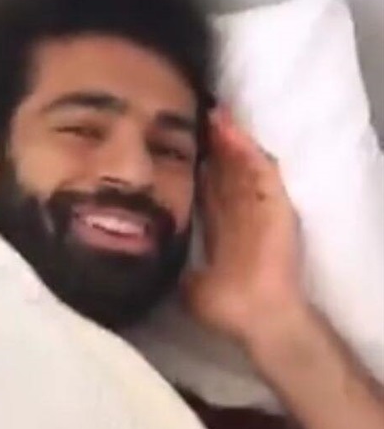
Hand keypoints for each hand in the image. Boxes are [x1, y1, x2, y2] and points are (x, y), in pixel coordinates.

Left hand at [184, 107, 303, 347]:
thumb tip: (154, 262)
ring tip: (212, 111)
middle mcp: (240, 215)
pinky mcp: (274, 206)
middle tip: (192, 115)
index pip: (207, 193)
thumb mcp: (190, 288)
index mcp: (222, 232)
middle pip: (225, 172)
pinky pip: (261, 171)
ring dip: (229, 140)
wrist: (258, 317)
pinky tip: (230, 129)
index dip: (194, 170)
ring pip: (242, 165)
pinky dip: (247, 150)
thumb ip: (177, 271)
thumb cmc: (227, 308)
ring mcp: (259, 208)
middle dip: (211, 146)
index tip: (174, 147)